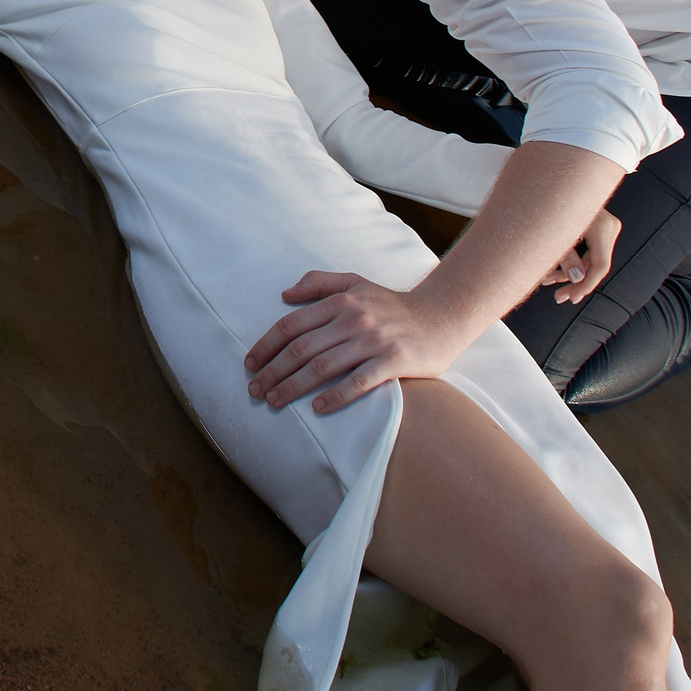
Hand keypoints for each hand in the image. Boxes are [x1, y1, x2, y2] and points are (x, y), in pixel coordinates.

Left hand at [243, 271, 470, 414]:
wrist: (442, 316)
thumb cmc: (393, 304)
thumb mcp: (356, 282)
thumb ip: (320, 283)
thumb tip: (285, 294)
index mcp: (340, 302)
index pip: (291, 325)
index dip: (266, 346)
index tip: (249, 364)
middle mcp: (353, 320)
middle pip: (301, 349)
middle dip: (272, 371)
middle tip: (254, 391)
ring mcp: (373, 341)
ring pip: (322, 367)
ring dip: (293, 387)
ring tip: (274, 401)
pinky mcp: (393, 361)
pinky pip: (358, 382)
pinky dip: (334, 396)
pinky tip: (316, 408)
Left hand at [537, 206, 618, 305]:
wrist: (555, 178)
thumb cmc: (551, 203)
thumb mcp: (556, 234)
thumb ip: (566, 258)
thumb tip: (576, 280)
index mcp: (603, 227)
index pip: (600, 266)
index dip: (586, 285)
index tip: (572, 298)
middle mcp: (610, 227)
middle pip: (595, 265)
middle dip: (574, 282)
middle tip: (558, 298)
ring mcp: (606, 227)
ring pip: (590, 260)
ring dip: (569, 273)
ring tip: (547, 283)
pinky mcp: (599, 227)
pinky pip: (588, 251)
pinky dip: (572, 261)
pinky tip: (553, 273)